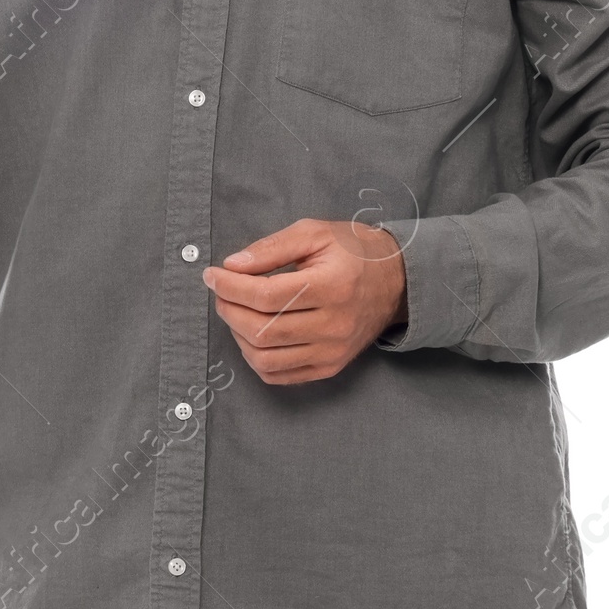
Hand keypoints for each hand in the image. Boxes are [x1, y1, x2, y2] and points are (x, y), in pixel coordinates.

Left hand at [203, 218, 408, 384]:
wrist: (396, 281)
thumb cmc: (353, 251)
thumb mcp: (314, 232)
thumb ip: (271, 248)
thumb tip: (232, 266)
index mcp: (331, 286)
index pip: (267, 296)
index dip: (230, 287)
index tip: (212, 275)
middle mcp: (334, 325)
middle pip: (262, 330)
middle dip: (229, 309)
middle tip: (221, 291)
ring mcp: (332, 352)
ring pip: (266, 359)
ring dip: (238, 335)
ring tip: (235, 311)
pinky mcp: (330, 367)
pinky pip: (280, 375)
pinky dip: (256, 358)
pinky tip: (252, 335)